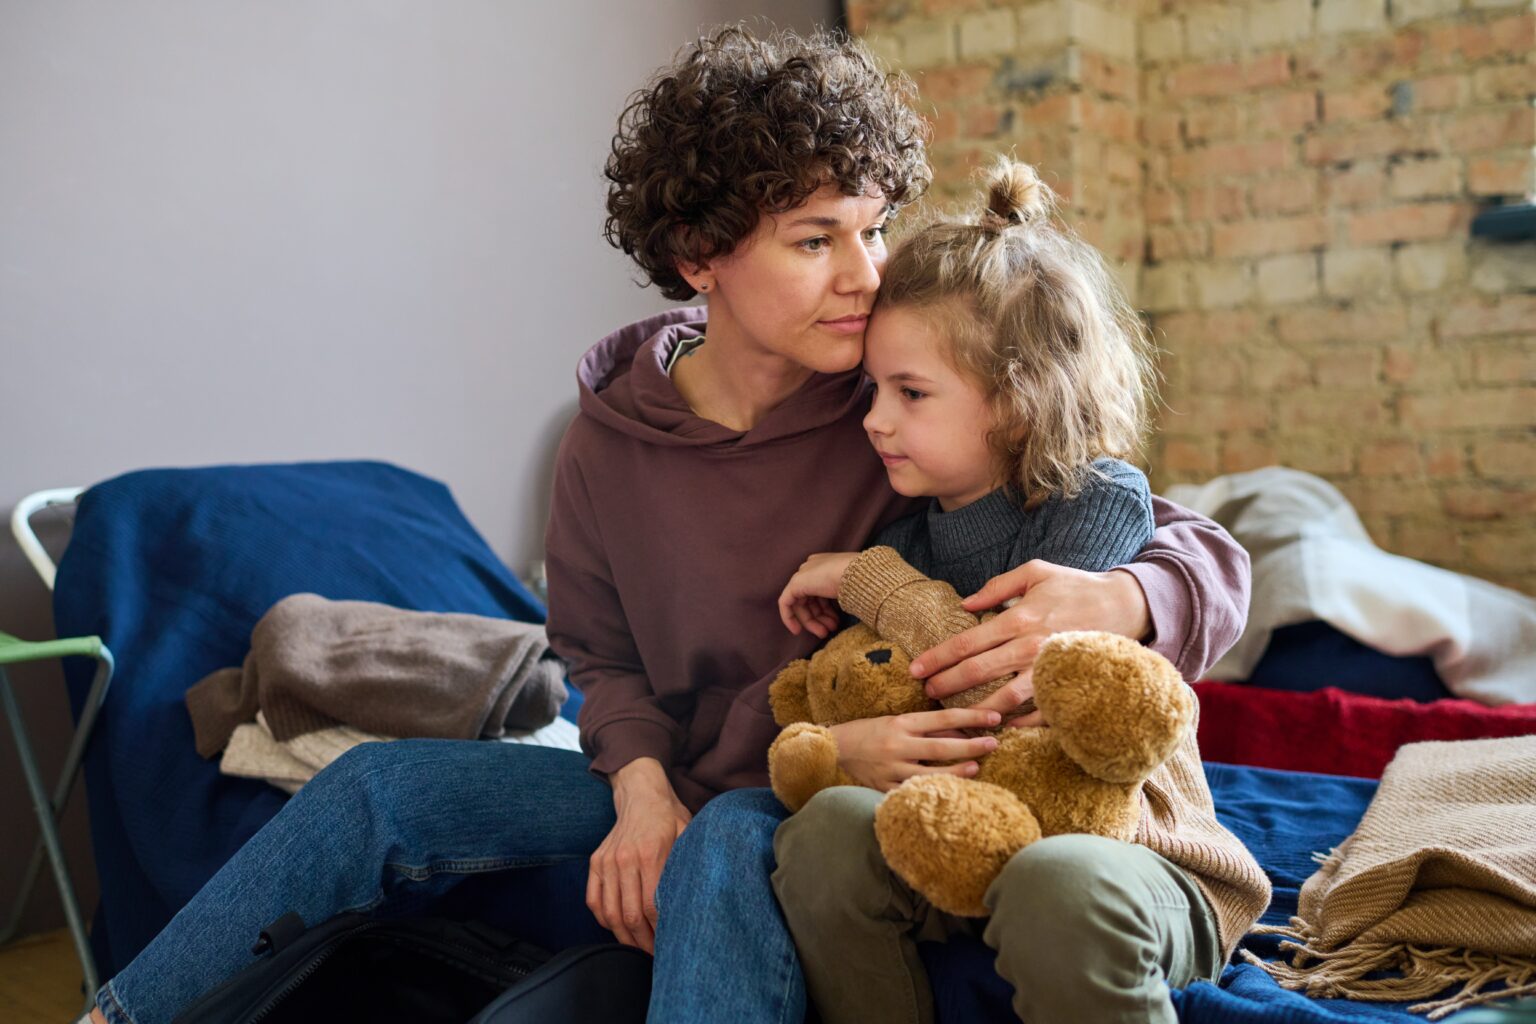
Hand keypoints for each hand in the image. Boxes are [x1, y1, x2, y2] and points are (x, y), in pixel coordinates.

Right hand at [587, 757, 691, 952]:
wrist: (640, 793)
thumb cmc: (669, 817)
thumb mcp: (687, 833)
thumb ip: (688, 863)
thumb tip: (697, 899)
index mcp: (650, 853)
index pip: (650, 905)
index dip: (658, 931)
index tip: (669, 945)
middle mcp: (624, 859)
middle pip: (629, 914)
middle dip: (643, 941)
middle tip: (656, 954)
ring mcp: (606, 861)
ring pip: (609, 912)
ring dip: (623, 937)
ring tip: (638, 947)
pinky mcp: (595, 862)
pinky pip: (593, 900)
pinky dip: (603, 920)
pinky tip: (617, 929)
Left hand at [777, 552, 858, 637]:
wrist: (859, 575)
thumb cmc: (862, 582)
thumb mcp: (851, 590)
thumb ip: (840, 597)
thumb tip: (838, 612)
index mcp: (825, 565)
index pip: (821, 592)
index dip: (826, 610)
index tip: (835, 624)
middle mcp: (812, 567)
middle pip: (811, 599)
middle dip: (820, 617)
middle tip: (829, 630)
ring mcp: (803, 574)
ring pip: (801, 603)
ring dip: (812, 621)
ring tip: (824, 633)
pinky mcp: (795, 583)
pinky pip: (786, 603)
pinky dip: (789, 617)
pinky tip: (797, 631)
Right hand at [828, 707, 1002, 790]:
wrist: (835, 748)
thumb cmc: (870, 731)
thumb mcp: (897, 721)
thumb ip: (926, 727)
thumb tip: (961, 732)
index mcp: (901, 723)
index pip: (943, 718)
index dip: (971, 717)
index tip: (994, 718)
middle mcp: (898, 744)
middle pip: (942, 746)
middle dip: (971, 746)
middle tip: (994, 744)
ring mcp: (891, 768)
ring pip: (930, 773)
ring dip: (956, 771)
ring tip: (976, 767)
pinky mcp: (884, 787)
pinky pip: (912, 793)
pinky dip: (931, 792)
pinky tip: (947, 794)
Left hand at [908, 563, 1150, 725]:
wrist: (1126, 604)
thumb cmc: (1076, 586)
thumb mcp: (1035, 572)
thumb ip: (997, 587)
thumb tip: (965, 604)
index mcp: (1019, 619)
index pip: (968, 642)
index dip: (938, 658)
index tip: (916, 669)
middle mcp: (1030, 646)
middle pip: (978, 672)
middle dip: (946, 684)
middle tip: (925, 693)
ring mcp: (1050, 669)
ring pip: (1006, 698)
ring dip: (976, 710)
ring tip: (955, 718)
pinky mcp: (1069, 684)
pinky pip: (1041, 712)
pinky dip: (1020, 724)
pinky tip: (1000, 727)